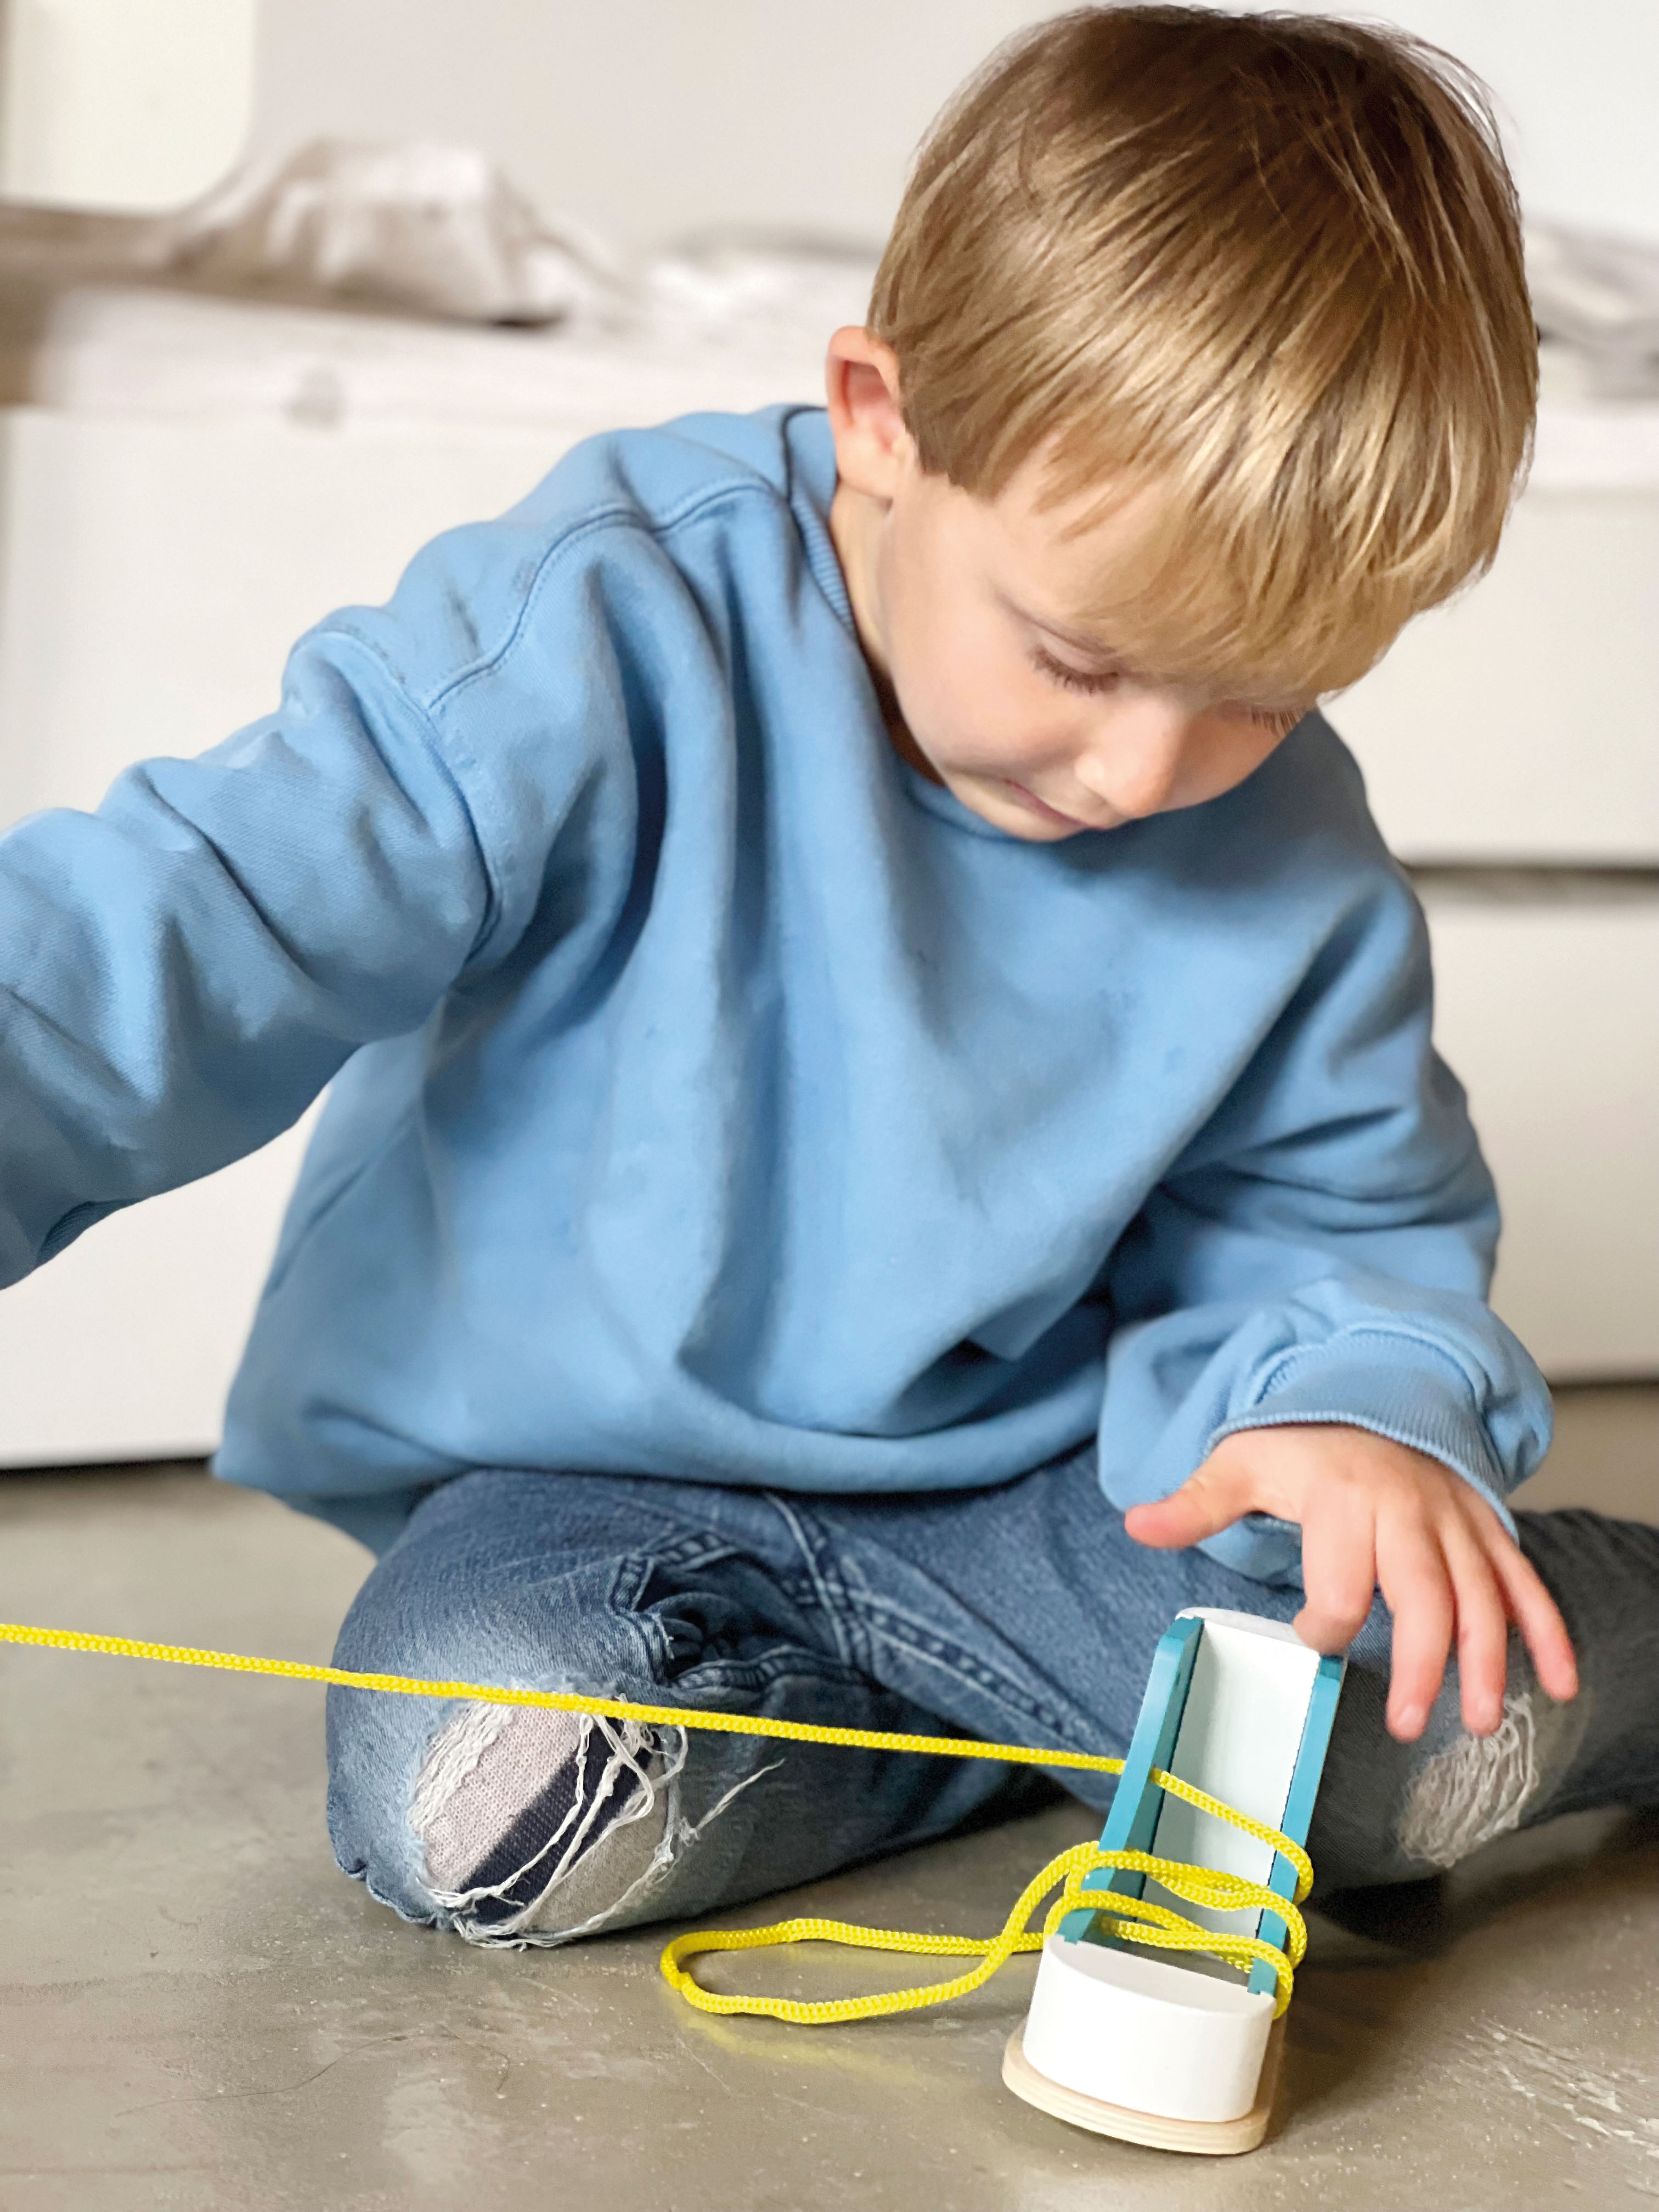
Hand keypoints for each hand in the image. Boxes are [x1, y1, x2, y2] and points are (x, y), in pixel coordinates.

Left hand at [1122, 1424, 1577, 1742]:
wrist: (1374, 1388)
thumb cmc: (1303, 1437)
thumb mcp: (1242, 1459)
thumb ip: (1196, 1502)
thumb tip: (1135, 1523)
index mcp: (1344, 1498)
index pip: (1341, 1581)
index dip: (1323, 1623)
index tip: (1307, 1640)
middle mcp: (1409, 1511)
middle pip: (1424, 1597)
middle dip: (1421, 1664)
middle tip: (1409, 1723)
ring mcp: (1455, 1522)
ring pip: (1483, 1598)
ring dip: (1488, 1661)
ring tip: (1482, 1721)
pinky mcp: (1486, 1530)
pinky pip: (1524, 1583)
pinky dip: (1547, 1633)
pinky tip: (1558, 1684)